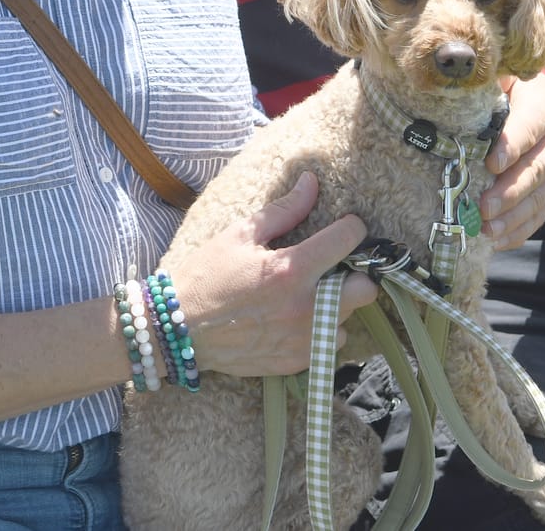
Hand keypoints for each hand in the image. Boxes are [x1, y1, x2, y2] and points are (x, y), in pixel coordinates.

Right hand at [165, 173, 378, 376]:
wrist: (178, 329)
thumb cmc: (206, 276)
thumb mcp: (240, 235)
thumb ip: (283, 210)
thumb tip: (312, 182)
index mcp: (291, 270)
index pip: (348, 240)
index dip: (352, 227)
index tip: (346, 227)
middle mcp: (305, 308)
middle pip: (366, 290)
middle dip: (355, 275)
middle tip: (331, 270)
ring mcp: (303, 340)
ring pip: (348, 321)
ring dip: (336, 308)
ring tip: (307, 299)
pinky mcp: (297, 363)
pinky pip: (328, 346)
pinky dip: (319, 333)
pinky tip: (294, 322)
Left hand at [480, 75, 544, 248]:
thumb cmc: (523, 98)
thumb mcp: (513, 79)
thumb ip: (490, 81)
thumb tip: (455, 80)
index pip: (530, 127)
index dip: (512, 145)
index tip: (491, 163)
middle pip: (537, 170)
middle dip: (510, 191)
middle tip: (484, 206)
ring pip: (539, 199)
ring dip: (513, 218)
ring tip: (487, 230)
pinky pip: (539, 217)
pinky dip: (518, 232)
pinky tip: (496, 241)